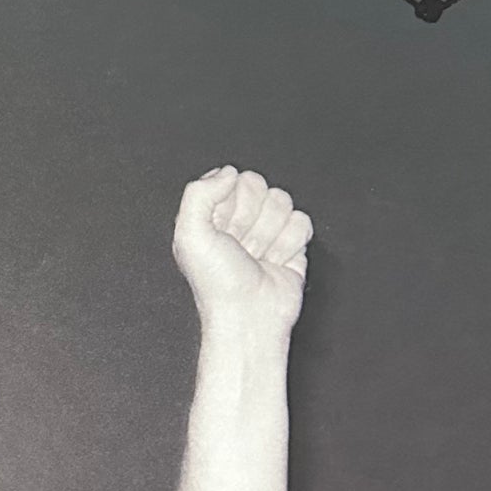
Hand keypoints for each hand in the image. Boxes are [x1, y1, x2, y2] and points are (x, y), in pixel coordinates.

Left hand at [172, 167, 312, 332]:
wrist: (249, 318)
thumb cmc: (217, 284)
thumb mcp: (189, 233)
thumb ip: (199, 192)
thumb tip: (227, 172)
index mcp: (211, 215)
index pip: (233, 179)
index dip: (232, 199)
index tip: (224, 226)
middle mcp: (238, 221)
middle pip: (260, 186)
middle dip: (252, 215)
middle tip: (240, 242)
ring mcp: (266, 232)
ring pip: (282, 201)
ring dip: (270, 232)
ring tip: (256, 255)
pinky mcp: (291, 245)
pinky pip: (302, 221)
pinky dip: (291, 242)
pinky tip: (274, 261)